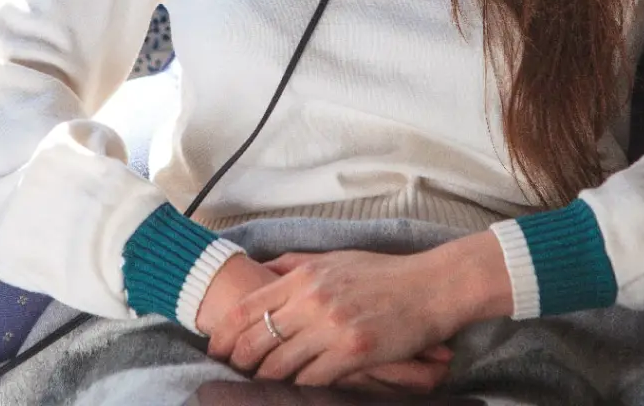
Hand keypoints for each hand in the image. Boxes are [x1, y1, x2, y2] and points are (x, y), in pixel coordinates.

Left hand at [196, 254, 453, 394]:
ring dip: (266, 376)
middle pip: (256, 338)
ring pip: (279, 363)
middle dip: (239, 358)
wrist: (428, 287)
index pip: (249, 305)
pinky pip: (311, 378)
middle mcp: (314, 299)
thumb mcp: (334, 258)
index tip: (215, 346)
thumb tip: (261, 270)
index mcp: (306, 275)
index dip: (224, 330)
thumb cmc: (381, 273)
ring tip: (261, 380)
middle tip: (234, 369)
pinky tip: (297, 385)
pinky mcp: (353, 352)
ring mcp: (332, 327)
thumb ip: (295, 264)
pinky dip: (299, 385)